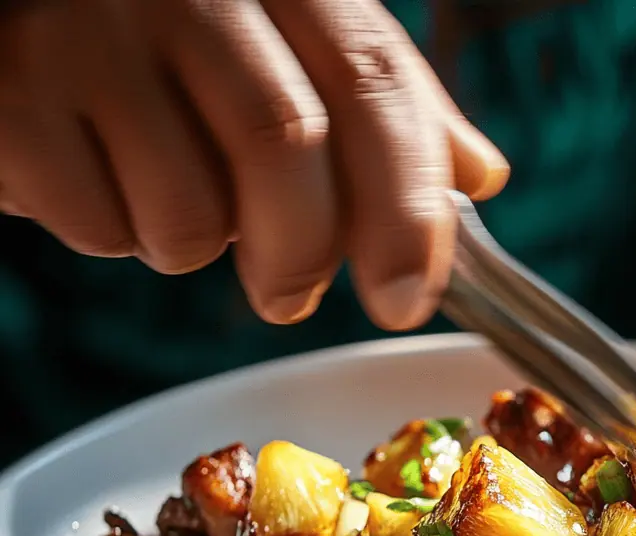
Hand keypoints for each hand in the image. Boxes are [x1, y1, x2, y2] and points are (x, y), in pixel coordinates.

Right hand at [0, 0, 507, 328]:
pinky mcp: (13, 98)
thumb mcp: (294, 40)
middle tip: (291, 292)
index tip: (409, 297)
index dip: (407, 209)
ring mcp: (87, 34)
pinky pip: (102, 225)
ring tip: (173, 200)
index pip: (376, 87)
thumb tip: (479, 175)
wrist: (28, 12)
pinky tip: (104, 179)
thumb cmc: (174, 38)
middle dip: (304, 253)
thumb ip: (383, 102)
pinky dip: (120, 233)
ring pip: (191, 213)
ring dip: (199, 244)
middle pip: (286, 146)